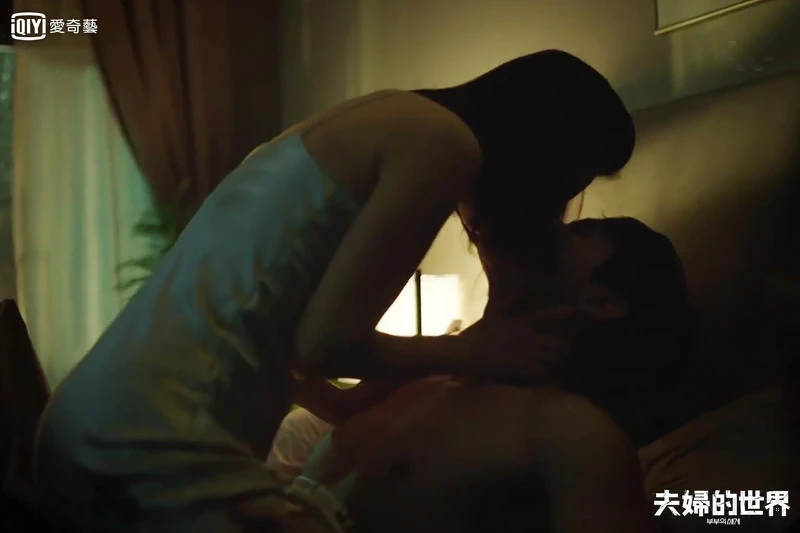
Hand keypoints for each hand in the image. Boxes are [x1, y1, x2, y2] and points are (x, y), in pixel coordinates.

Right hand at [457, 306, 578, 382]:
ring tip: (554, 362)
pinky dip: (544, 371)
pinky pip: (541, 370)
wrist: (467, 352)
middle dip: (559, 346)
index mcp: (520, 322)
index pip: (545, 315)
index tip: (572, 310)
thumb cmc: (476, 333)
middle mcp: (527, 337)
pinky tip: (542, 371)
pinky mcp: (521, 368)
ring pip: (551, 358)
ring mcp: (526, 353)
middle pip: (555, 342)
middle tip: (560, 349)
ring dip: (553, 360)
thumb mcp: (491, 315)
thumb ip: (503, 304)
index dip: (560, 312)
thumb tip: (509, 290)